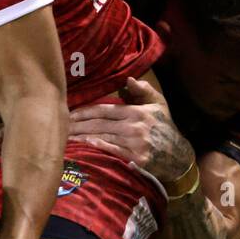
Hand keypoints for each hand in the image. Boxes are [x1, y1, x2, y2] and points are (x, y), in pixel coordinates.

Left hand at [68, 76, 193, 182]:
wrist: (178, 155)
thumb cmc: (164, 127)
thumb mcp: (159, 104)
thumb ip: (143, 91)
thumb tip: (128, 80)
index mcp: (137, 111)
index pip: (105, 110)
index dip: (86, 111)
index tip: (70, 113)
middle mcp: (134, 126)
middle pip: (100, 123)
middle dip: (78, 124)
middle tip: (61, 125)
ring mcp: (135, 143)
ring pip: (102, 137)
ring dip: (82, 137)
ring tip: (66, 137)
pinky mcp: (135, 158)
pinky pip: (111, 150)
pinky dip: (96, 146)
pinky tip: (83, 145)